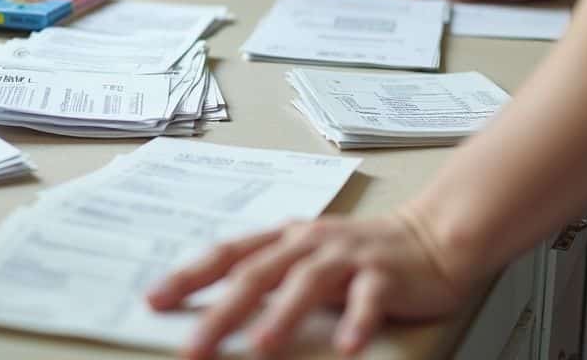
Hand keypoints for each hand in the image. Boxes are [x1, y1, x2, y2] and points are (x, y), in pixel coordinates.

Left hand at [146, 214, 474, 358]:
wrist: (433, 236)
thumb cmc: (361, 254)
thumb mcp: (307, 257)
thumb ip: (269, 275)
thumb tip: (217, 308)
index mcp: (285, 239)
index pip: (227, 254)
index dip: (189, 276)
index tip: (153, 301)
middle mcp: (310, 243)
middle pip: (258, 274)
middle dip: (222, 312)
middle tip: (193, 347)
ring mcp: (348, 257)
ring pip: (307, 283)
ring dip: (282, 316)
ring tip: (260, 347)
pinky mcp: (386, 274)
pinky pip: (369, 299)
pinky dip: (356, 322)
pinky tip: (346, 348)